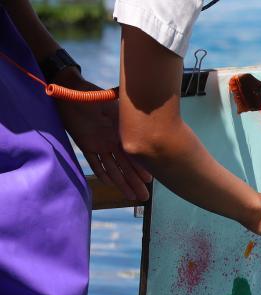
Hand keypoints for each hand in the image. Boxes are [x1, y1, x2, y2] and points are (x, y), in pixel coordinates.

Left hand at [54, 68, 152, 200]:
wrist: (72, 92)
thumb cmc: (95, 95)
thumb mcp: (116, 104)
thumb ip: (130, 115)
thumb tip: (149, 120)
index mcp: (122, 133)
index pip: (134, 155)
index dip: (141, 168)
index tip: (150, 180)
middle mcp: (113, 141)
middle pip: (125, 166)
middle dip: (134, 182)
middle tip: (143, 197)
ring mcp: (100, 144)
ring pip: (112, 167)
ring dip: (120, 182)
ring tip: (130, 196)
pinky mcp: (86, 145)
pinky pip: (94, 162)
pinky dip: (101, 172)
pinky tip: (108, 183)